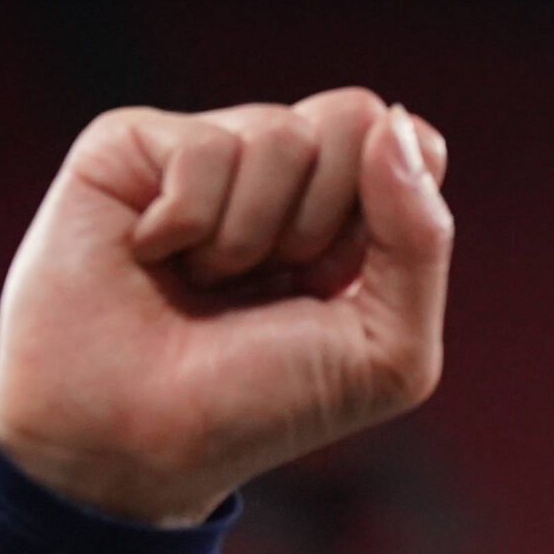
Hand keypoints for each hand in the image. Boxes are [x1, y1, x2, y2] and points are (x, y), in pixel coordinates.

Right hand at [0, 89, 453, 525]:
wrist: (133, 437)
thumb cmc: (260, 404)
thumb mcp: (386, 353)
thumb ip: (421, 243)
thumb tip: (399, 124)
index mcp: (357, 220)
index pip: (415, 145)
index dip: (393, 200)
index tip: (343, 278)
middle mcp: (287, 177)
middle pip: (354, 116)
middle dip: (324, 220)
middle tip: (274, 283)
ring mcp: (210, 155)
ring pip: (282, 133)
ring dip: (251, 236)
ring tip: (206, 283)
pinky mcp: (135, 144)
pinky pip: (204, 146)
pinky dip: (189, 222)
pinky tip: (154, 256)